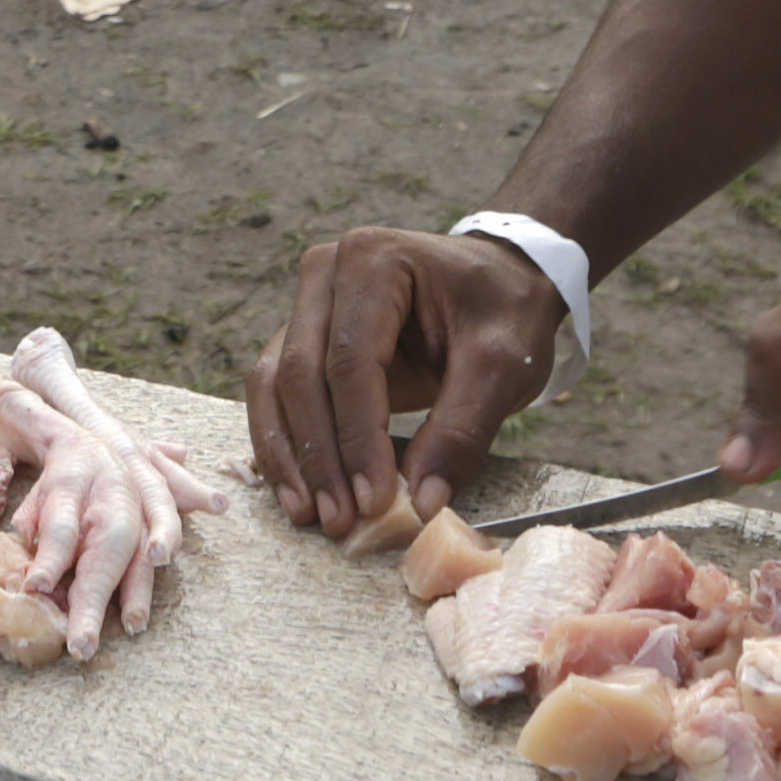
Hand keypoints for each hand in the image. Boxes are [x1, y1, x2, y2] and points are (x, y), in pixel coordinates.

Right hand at [245, 224, 570, 538]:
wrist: (501, 282)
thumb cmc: (505, 310)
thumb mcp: (504, 364)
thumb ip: (463, 429)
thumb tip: (421, 501)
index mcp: (375, 260)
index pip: (351, 360)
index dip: (358, 437)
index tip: (374, 500)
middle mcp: (326, 273)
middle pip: (301, 373)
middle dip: (319, 455)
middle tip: (339, 520)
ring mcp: (309, 303)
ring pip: (275, 384)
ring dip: (290, 454)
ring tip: (311, 514)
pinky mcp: (304, 335)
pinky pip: (277, 391)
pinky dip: (285, 443)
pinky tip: (299, 489)